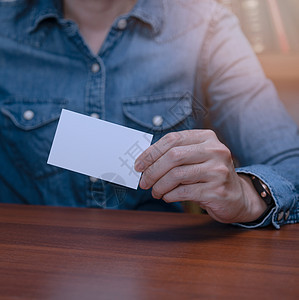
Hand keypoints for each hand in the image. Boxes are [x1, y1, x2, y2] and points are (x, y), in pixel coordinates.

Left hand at [135, 130, 266, 223]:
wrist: (237, 197)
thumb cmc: (209, 176)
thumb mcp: (196, 158)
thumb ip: (175, 155)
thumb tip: (145, 162)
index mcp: (207, 137)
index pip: (172, 139)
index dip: (151, 152)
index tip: (138, 165)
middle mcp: (215, 150)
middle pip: (173, 156)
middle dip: (152, 170)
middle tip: (143, 182)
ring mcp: (218, 170)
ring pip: (176, 175)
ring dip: (159, 186)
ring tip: (155, 191)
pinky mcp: (217, 190)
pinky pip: (184, 191)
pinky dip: (170, 195)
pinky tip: (167, 197)